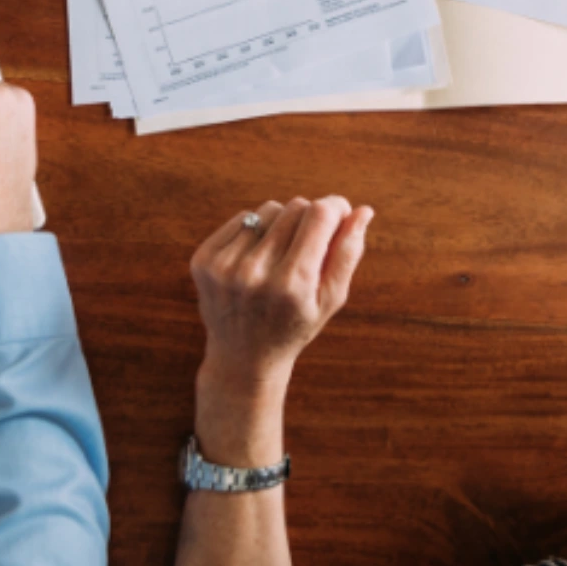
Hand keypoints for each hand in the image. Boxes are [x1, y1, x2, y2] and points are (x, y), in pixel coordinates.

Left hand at [192, 197, 373, 391]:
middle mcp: (255, 272)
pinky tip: (257, 259)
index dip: (335, 207)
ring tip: (281, 256)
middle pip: (295, 207)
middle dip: (310, 218)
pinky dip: (255, 230)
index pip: (319, 214)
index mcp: (293, 284)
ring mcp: (224, 266)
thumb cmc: (294, 326)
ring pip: (268, 209)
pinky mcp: (203, 259)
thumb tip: (363, 210)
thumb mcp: (330, 299)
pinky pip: (242, 218)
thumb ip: (348, 253)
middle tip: (310, 245)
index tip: (341, 212)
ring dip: (281, 223)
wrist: (242, 358)